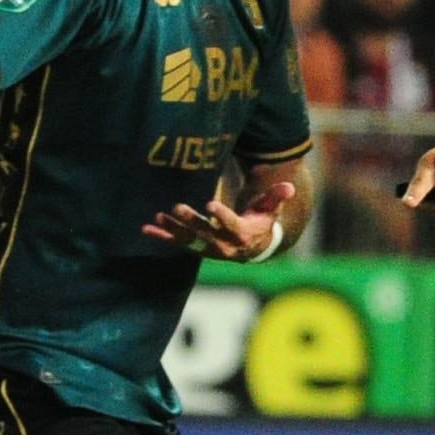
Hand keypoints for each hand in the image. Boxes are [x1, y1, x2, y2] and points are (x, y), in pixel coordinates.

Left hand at [143, 190, 285, 257]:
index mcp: (243, 234)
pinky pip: (177, 244)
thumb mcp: (271, 210)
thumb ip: (276, 197)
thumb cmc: (261, 222)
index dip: (222, 216)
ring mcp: (208, 249)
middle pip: (205, 234)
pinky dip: (161, 237)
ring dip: (173, 230)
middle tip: (177, 207)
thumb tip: (288, 186)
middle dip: (190, 221)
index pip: (232, 226)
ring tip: (159, 217)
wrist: (252, 249)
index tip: (210, 205)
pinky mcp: (197, 248)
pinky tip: (145, 229)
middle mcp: (224, 245)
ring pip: (189, 240)